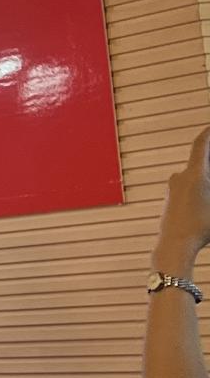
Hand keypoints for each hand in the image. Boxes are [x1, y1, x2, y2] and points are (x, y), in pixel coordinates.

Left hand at [154, 125, 209, 272]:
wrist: (175, 245)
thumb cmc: (202, 229)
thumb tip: (208, 182)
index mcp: (194, 175)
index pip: (201, 145)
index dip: (208, 133)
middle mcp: (180, 177)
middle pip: (200, 160)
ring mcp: (173, 187)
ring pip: (194, 174)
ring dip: (206, 174)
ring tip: (207, 190)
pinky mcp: (170, 198)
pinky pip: (188, 185)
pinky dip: (200, 185)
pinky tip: (205, 194)